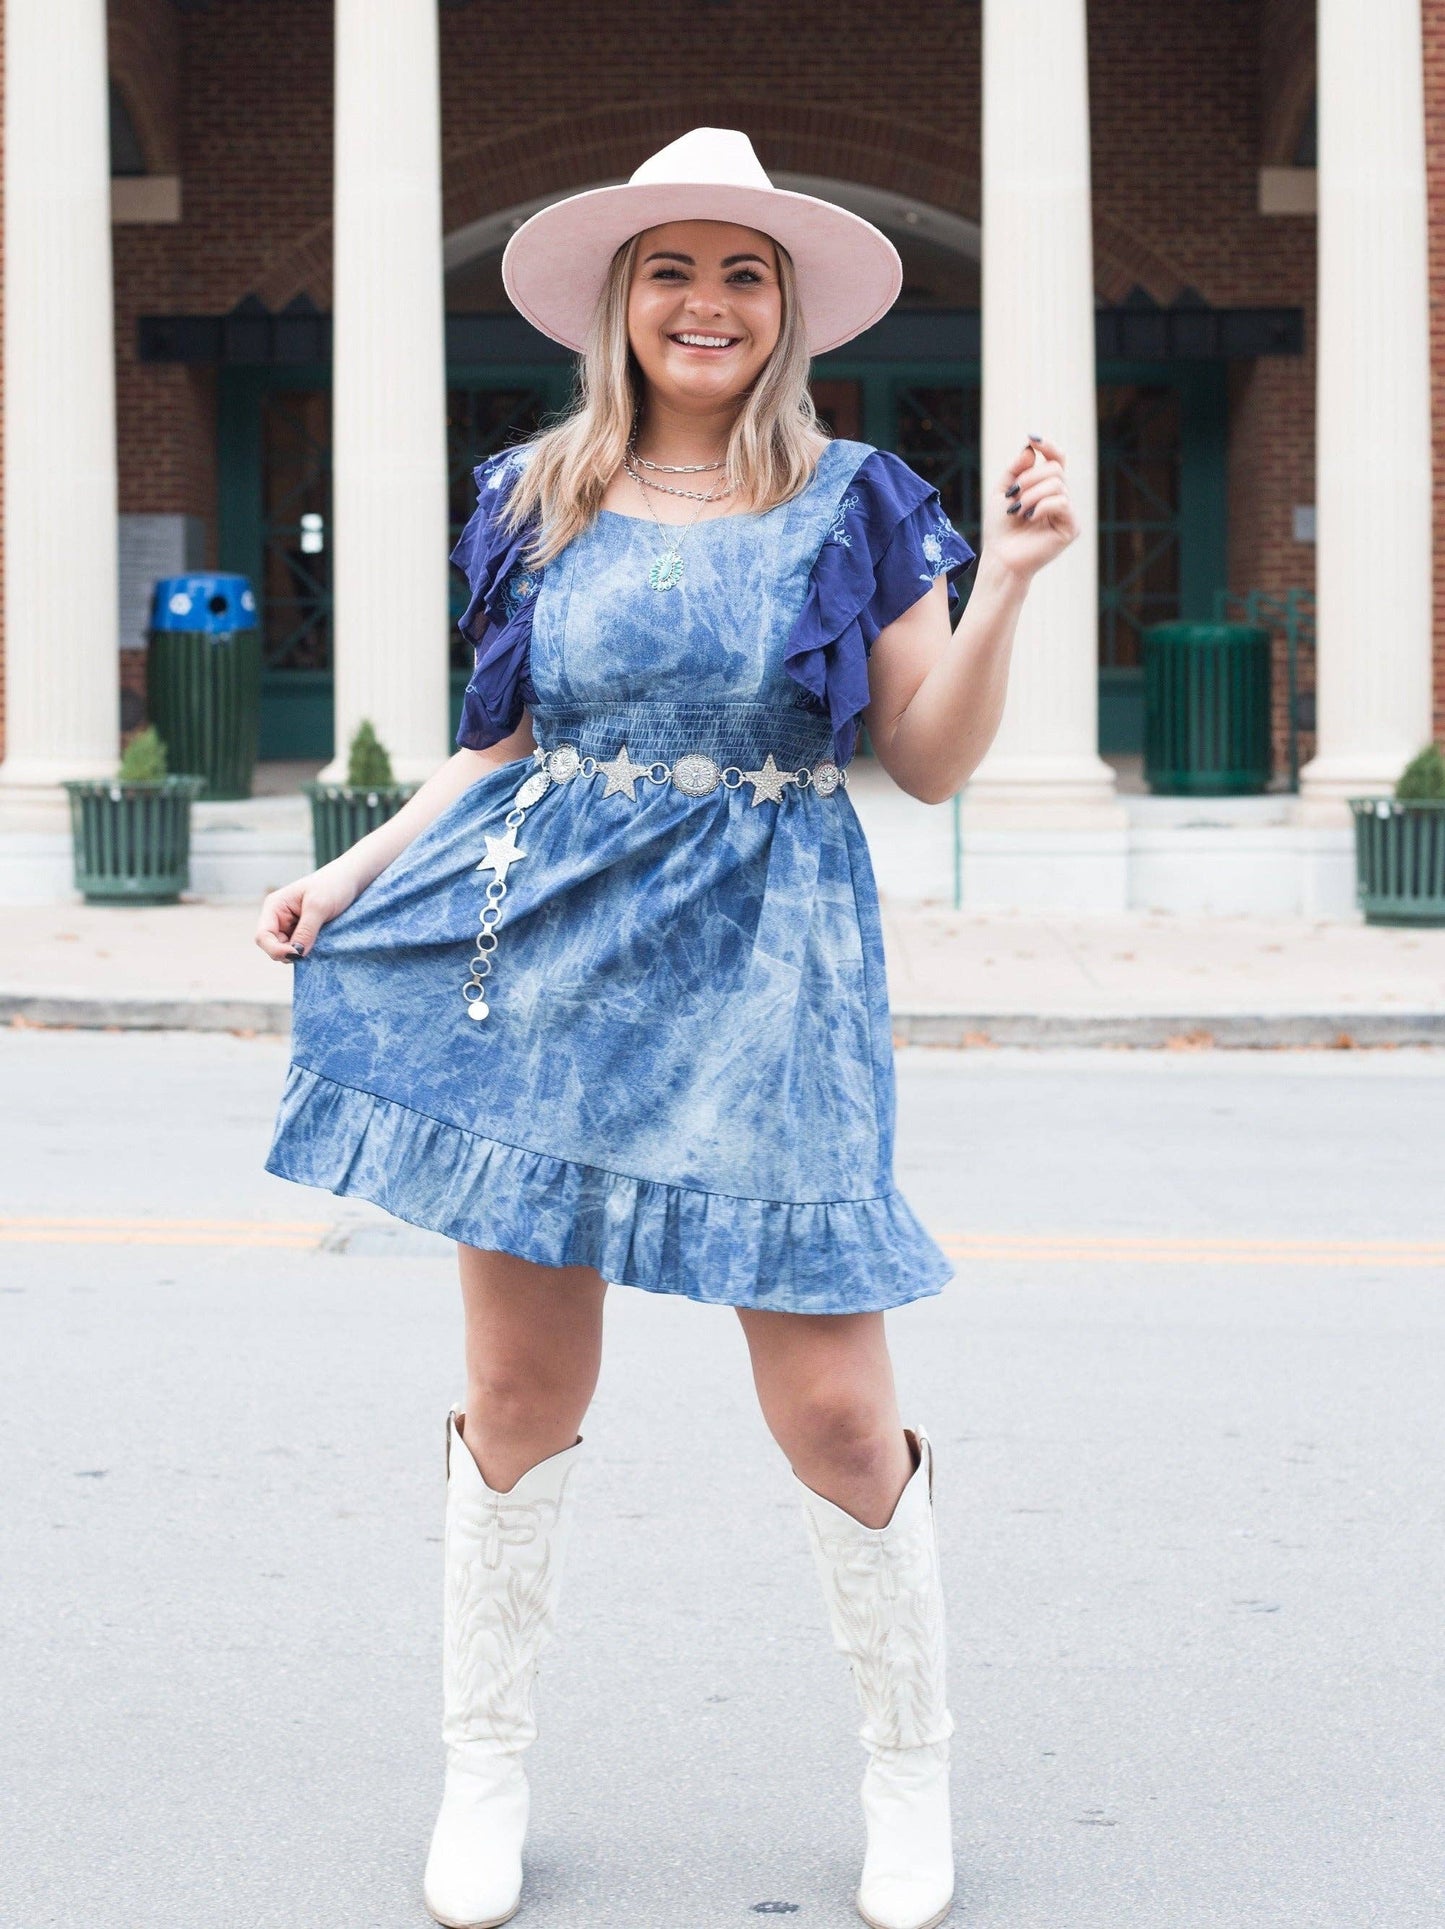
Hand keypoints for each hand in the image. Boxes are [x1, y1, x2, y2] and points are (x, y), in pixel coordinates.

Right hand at [254, 858, 362, 961]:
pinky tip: (322, 943)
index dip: (276, 950)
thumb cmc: (333, 885)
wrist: (350, 879)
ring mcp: (290, 926)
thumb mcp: (319, 907)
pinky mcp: (303, 933)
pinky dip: (309, 951)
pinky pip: (300, 949)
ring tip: (320, 941)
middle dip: (290, 953)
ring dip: (301, 953)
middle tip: (313, 949)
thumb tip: (296, 954)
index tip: (298, 954)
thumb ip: (306, 931)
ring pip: (287, 951)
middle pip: (273, 947)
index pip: (263, 936)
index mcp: (274, 907)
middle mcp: (278, 918)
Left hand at [986, 434, 1079, 580]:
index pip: (1056, 459)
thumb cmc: (1000, 528)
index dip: (1048, 446)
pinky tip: (1030, 517)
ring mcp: (1067, 513)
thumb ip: (1016, 469)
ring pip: (1057, 484)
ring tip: (1018, 511)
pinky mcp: (1071, 528)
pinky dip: (1042, 506)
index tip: (1032, 439)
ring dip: (1031, 495)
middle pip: (1056, 469)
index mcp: (1046, 488)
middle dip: (1030, 478)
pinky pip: (1062, 503)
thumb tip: (1031, 450)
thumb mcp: (1003, 491)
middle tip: (1013, 496)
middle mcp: (1060, 498)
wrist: (1000, 557)